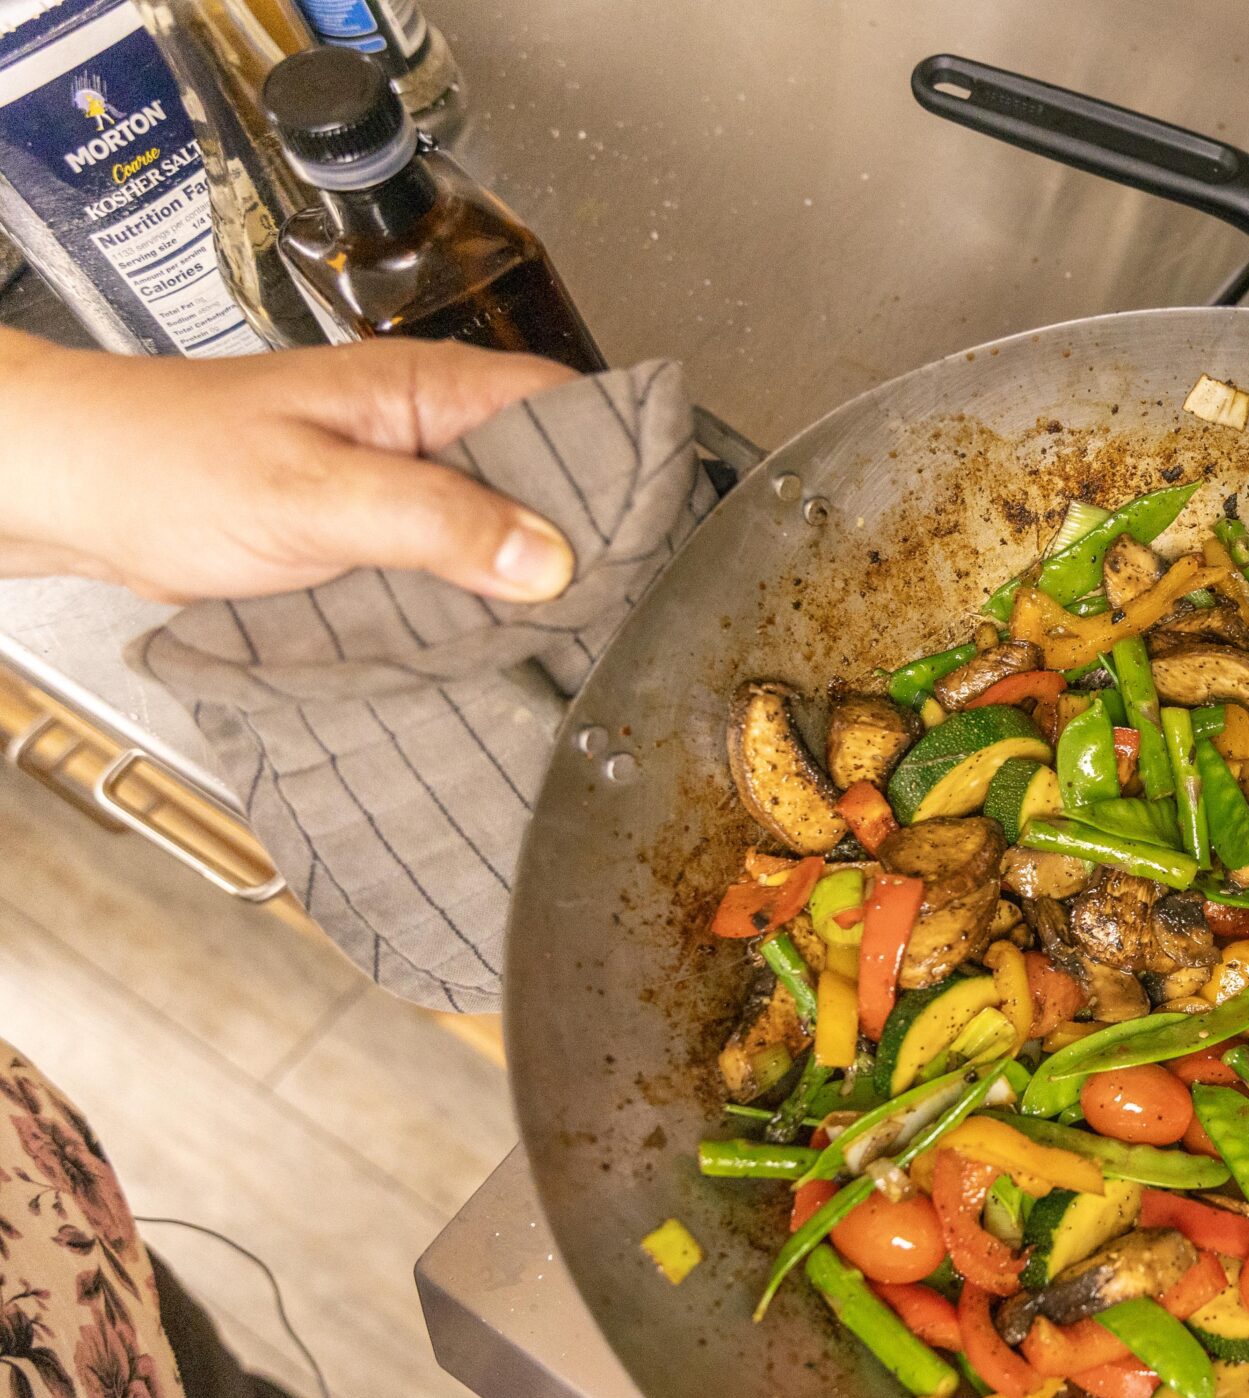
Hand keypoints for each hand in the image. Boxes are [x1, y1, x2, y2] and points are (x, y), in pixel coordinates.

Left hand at [0, 330, 581, 602]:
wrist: (76, 493)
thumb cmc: (168, 464)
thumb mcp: (316, 496)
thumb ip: (437, 523)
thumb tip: (549, 559)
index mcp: (428, 388)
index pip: (572, 412)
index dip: (624, 472)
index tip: (655, 544)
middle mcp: (429, 428)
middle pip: (555, 478)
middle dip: (590, 541)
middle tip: (622, 610)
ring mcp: (407, 481)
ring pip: (509, 528)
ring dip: (534, 581)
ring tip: (573, 637)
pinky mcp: (380, 532)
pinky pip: (459, 565)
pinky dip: (481, 603)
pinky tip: (498, 642)